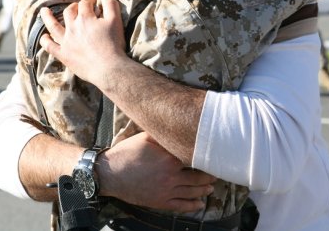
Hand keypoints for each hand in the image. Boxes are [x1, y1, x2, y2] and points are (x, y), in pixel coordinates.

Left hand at [39, 0, 126, 84]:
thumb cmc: (113, 44)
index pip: (85, 3)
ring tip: (44, 11)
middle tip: (79, 7)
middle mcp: (73, 27)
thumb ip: (111, 5)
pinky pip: (50, 46)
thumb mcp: (116, 21)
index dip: (90, 0)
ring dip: (48, 17)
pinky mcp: (64, 54)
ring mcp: (66, 41)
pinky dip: (45, 41)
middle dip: (74, 7)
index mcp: (85, 18)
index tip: (95, 1)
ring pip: (53, 26)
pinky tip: (43, 37)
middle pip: (69, 11)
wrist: (108, 68)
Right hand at [99, 132, 214, 212]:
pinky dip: (193, 205)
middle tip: (218, 172)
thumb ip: (163, 134)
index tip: (215, 154)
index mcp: (170, 159)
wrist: (110, 174)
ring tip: (212, 187)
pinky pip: (180, 206)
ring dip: (204, 190)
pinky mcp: (159, 202)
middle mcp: (171, 176)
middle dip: (210, 175)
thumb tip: (177, 123)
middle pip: (198, 177)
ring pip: (192, 192)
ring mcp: (166, 191)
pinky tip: (200, 204)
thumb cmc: (127, 152)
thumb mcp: (146, 137)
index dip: (206, 157)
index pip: (195, 158)